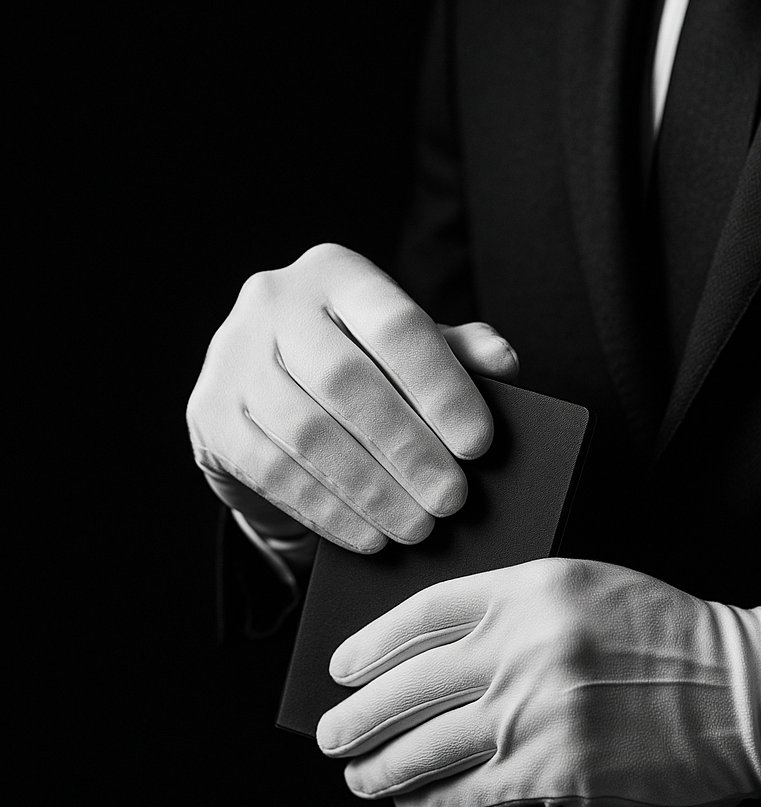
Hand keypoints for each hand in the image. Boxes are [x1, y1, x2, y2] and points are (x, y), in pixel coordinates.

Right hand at [186, 244, 518, 552]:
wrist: (270, 393)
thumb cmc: (360, 365)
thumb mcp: (410, 350)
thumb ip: (457, 352)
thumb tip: (503, 359)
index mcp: (337, 272)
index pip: (395, 325)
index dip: (441, 387)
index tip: (479, 443)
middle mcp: (275, 301)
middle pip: (346, 381)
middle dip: (407, 449)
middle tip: (453, 499)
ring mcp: (233, 356)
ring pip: (307, 432)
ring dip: (370, 490)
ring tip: (419, 526)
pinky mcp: (210, 412)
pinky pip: (271, 471)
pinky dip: (327, 510)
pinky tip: (369, 535)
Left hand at [316, 559, 760, 806]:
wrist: (744, 689)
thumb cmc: (671, 637)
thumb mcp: (589, 588)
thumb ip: (515, 612)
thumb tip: (443, 662)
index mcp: (532, 587)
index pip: (425, 611)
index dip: (372, 642)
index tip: (343, 665)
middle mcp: (525, 644)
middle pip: (411, 683)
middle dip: (358, 714)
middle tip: (332, 731)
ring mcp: (537, 710)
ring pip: (427, 744)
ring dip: (382, 766)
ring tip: (359, 775)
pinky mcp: (555, 770)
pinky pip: (471, 791)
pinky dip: (433, 801)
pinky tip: (415, 802)